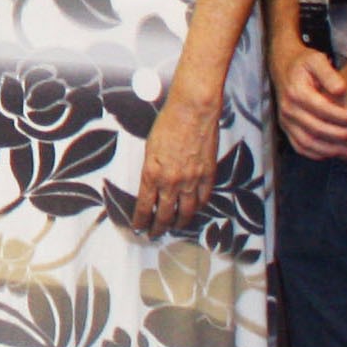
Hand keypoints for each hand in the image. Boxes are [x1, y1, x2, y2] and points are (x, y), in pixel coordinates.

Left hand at [133, 92, 223, 236]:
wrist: (193, 111)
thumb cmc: (167, 124)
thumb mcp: (149, 149)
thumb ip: (151, 170)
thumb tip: (151, 185)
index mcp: (151, 174)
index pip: (143, 207)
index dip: (140, 221)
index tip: (138, 229)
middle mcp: (171, 182)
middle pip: (164, 215)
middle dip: (158, 228)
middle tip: (154, 235)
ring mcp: (191, 181)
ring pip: (186, 212)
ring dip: (179, 223)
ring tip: (174, 227)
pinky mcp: (208, 175)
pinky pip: (203, 199)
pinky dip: (198, 207)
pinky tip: (193, 210)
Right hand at [272, 42, 346, 160]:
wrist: (282, 65)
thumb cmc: (303, 63)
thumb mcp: (316, 59)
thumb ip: (329, 74)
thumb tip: (340, 90)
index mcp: (296, 92)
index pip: (322, 110)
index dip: (343, 117)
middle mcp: (288, 109)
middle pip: (315, 129)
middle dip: (340, 134)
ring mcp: (285, 120)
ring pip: (306, 142)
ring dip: (328, 149)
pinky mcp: (286, 127)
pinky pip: (299, 146)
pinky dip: (315, 153)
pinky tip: (331, 152)